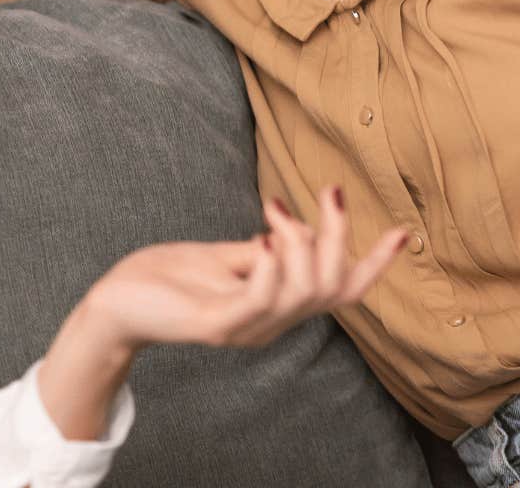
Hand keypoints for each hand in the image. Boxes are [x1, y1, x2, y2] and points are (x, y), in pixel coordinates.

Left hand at [35, 186, 407, 439]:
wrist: (115, 304)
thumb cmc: (166, 278)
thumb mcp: (226, 257)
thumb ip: (264, 250)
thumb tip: (296, 227)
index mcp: (277, 306)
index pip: (340, 291)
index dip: (375, 265)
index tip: (403, 232)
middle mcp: (270, 323)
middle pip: (332, 285)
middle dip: (338, 234)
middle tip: (326, 191)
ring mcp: (245, 327)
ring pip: (304, 292)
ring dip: (302, 242)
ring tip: (276, 212)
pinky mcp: (215, 325)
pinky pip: (260, 300)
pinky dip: (272, 266)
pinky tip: (264, 239)